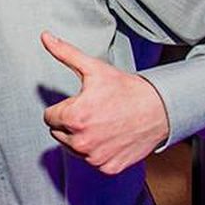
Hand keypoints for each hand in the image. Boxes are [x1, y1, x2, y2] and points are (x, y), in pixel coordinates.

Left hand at [40, 32, 168, 173]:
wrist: (159, 109)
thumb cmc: (126, 89)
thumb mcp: (93, 68)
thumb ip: (65, 53)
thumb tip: (45, 36)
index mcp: (74, 117)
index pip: (49, 117)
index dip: (63, 108)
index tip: (80, 103)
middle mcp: (82, 141)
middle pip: (58, 133)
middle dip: (70, 123)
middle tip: (92, 112)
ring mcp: (95, 157)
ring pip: (72, 148)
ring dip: (81, 138)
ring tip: (102, 123)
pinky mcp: (107, 167)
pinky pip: (91, 160)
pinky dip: (97, 151)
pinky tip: (110, 137)